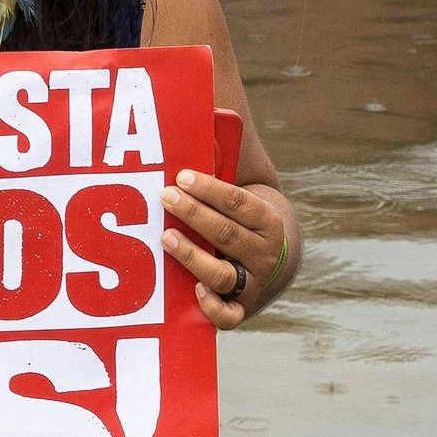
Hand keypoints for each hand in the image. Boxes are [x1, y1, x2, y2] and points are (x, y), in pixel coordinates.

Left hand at [163, 170, 291, 330]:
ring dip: (192, 255)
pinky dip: (213, 307)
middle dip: (193, 213)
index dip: (210, 189)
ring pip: (222, 273)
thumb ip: (223, 170)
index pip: (239, 203)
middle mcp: (264, 254)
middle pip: (226, 233)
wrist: (271, 263)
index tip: (182, 176)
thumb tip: (200, 120)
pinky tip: (194, 290)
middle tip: (165, 196)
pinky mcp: (241, 310)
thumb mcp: (242, 197)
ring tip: (166, 237)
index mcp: (269, 221)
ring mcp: (253, 284)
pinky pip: (228, 316)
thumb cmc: (240, 221)